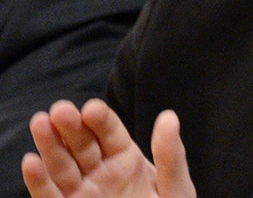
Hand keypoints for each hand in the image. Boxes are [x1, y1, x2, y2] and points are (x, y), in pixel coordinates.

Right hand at [22, 99, 194, 197]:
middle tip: (60, 109)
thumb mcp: (175, 188)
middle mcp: (100, 172)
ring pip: (62, 166)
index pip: (110, 133)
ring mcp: (83, 192)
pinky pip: (50, 197)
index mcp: (127, 159)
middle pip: (82, 145)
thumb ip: (171, 156)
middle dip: (70, 126)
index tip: (91, 108)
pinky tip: (32, 162)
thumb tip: (169, 117)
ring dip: (50, 146)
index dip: (100, 119)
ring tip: (40, 123)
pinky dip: (39, 181)